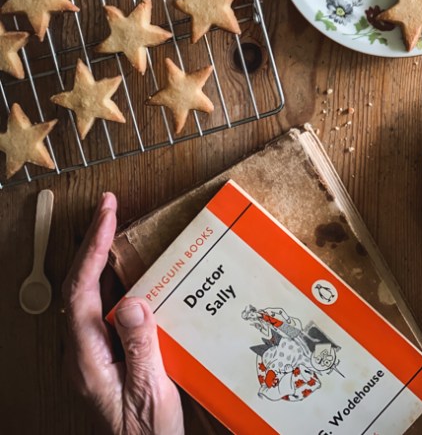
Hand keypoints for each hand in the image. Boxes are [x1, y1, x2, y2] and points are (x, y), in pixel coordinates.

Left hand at [62, 191, 183, 434]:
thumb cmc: (146, 434)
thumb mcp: (150, 392)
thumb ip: (141, 348)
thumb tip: (132, 302)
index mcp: (87, 360)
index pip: (81, 292)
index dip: (93, 249)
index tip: (108, 216)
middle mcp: (82, 353)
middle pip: (76, 285)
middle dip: (91, 240)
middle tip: (108, 204)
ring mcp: (90, 353)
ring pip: (84, 293)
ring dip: (97, 255)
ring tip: (113, 224)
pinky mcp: (103, 355)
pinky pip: (99, 306)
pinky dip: (109, 277)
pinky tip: (126, 267)